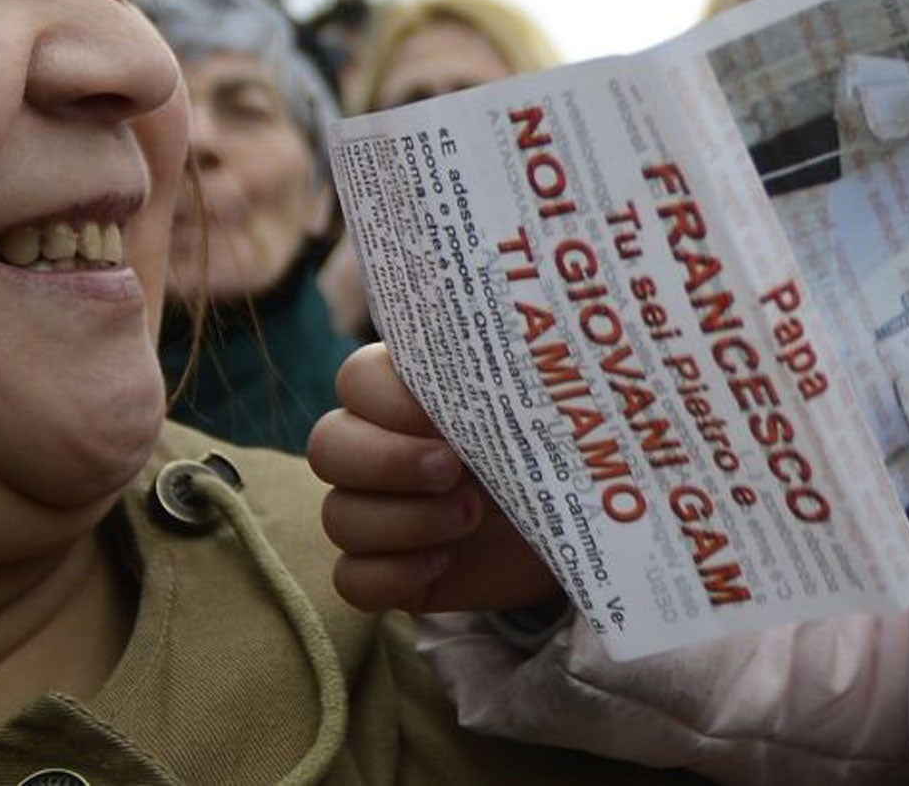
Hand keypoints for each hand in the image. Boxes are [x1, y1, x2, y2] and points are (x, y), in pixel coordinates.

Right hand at [310, 343, 561, 614]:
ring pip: (337, 517)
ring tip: (471, 518)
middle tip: (454, 471)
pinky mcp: (387, 570)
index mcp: (407, 392)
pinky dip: (391, 576)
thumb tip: (517, 328)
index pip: (356, 379)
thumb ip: (507, 376)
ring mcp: (378, 511)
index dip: (388, 399)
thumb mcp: (540, 405)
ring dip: (405, 522)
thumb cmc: (557, 446)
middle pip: (327, 447)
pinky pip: (350, 580)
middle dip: (386, 462)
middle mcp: (378, 448)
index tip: (446, 418)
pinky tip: (443, 562)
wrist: (582, 523)